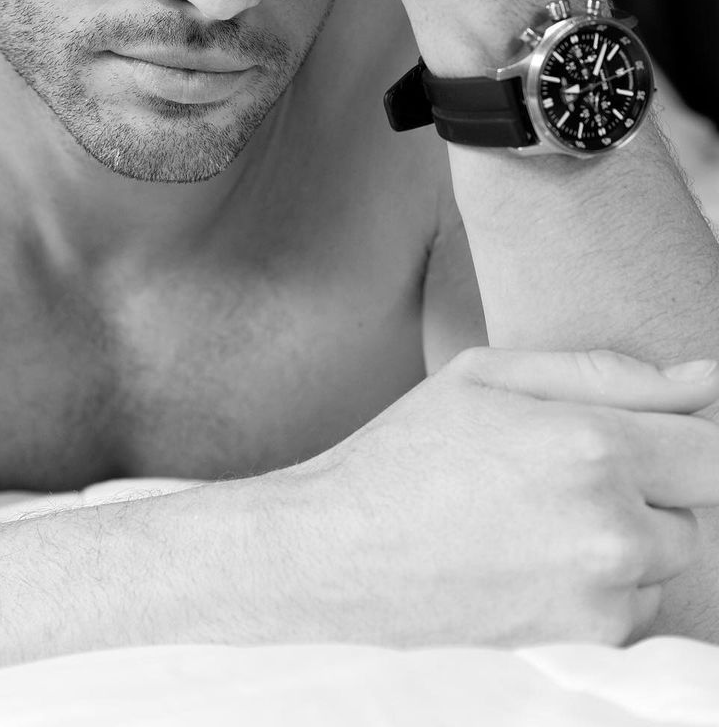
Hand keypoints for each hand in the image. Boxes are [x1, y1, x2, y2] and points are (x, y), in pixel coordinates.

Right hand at [279, 347, 718, 646]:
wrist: (337, 555)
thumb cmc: (407, 453)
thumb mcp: (488, 378)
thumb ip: (607, 373)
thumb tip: (705, 378)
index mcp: (591, 446)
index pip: (711, 450)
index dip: (682, 439)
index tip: (649, 440)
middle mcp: (611, 529)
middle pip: (692, 509)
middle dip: (646, 489)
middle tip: (558, 474)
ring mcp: (601, 598)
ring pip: (662, 561)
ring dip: (624, 540)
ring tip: (535, 520)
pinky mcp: (585, 646)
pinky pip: (629, 608)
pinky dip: (598, 586)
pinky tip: (528, 562)